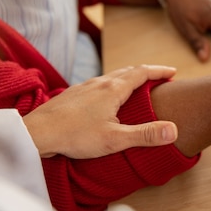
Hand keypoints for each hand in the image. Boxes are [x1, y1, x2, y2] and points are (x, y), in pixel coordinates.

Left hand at [23, 65, 178, 158]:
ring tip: (136, 86)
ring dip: (128, 77)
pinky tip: (106, 98)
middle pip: (127, 71)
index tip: (173, 72)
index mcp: (113, 89)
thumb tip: (173, 130)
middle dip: (146, 72)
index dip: (160, 71)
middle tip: (159, 77)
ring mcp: (83, 87)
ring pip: (111, 76)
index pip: (142, 73)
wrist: (36, 133)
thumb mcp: (115, 140)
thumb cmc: (75, 136)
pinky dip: (111, 85)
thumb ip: (145, 135)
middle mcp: (99, 83)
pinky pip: (98, 84)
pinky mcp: (72, 94)